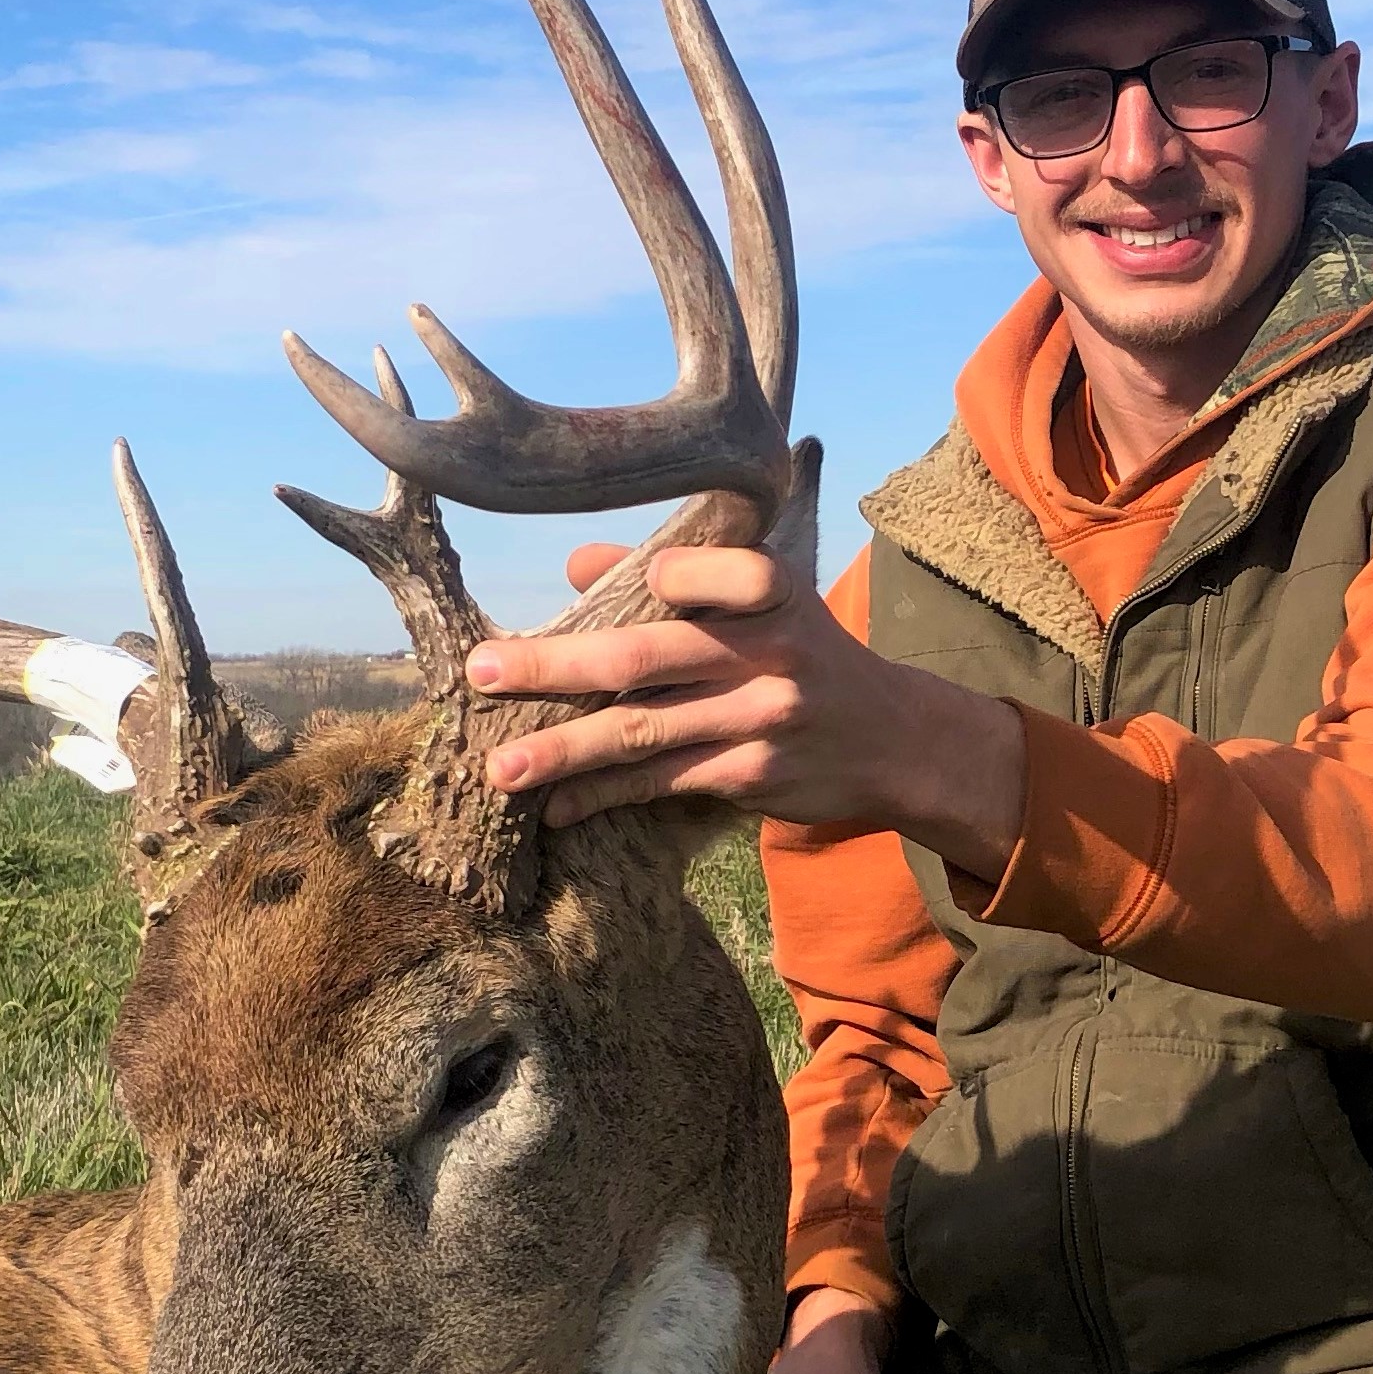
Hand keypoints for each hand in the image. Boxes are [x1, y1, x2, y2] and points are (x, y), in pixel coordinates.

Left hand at [462, 545, 1024, 883]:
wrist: (890, 737)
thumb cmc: (804, 650)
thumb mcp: (763, 597)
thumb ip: (677, 575)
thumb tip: (577, 565)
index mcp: (769, 590)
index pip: (695, 572)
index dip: (651, 577)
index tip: (583, 585)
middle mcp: (766, 652)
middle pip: (641, 656)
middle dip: (553, 667)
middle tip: (482, 672)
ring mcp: (759, 717)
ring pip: (640, 733)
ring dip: (563, 752)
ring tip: (502, 768)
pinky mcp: (750, 774)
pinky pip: (660, 784)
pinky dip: (603, 796)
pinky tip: (556, 808)